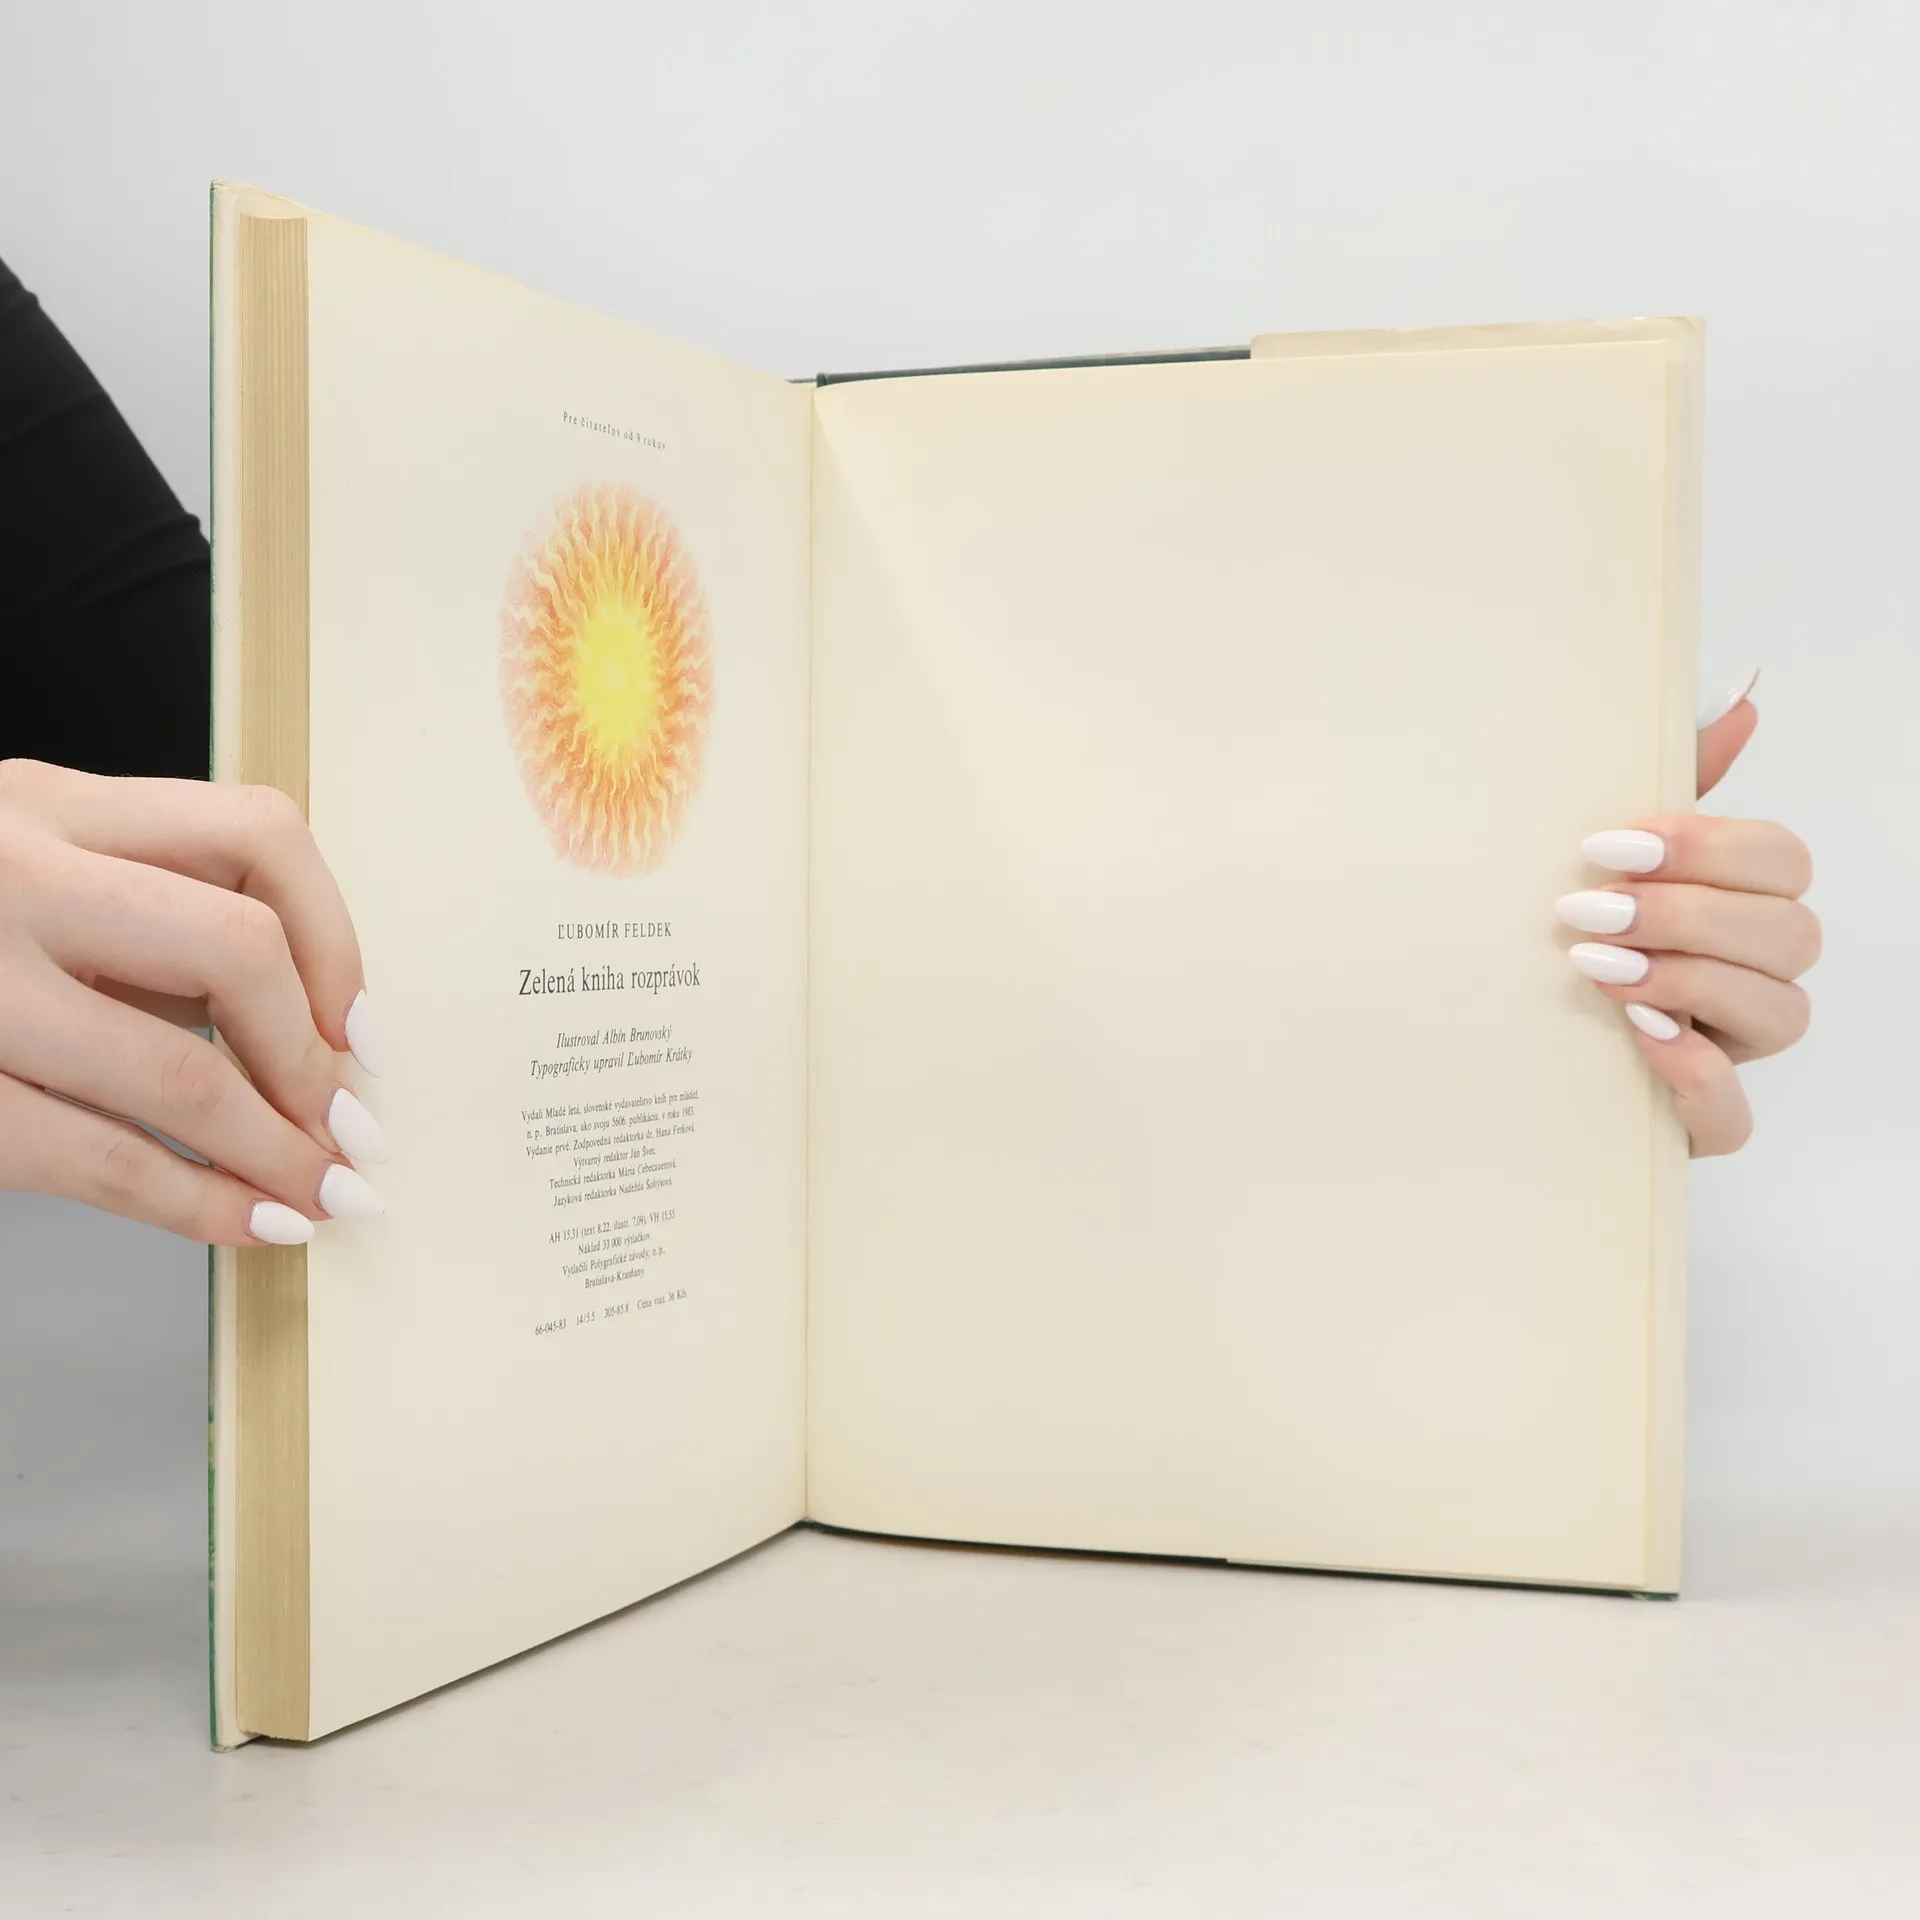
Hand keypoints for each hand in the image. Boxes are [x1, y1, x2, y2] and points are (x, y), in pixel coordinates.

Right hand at [0, 760, 387, 1244]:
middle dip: (311, 1057)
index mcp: (51, 804)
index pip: (258, 834)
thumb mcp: (34, 878)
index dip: (338, 941)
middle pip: (239, 950)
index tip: (357, 1028)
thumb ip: (147, 919)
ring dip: (276, 1152)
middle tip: (342, 1125)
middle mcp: (10, 873)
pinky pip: (96, 1160)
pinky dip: (195, 1205)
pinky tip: (244, 1224)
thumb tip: (316, 1030)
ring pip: (178, 1074)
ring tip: (319, 1196)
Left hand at [1557, 674, 1817, 1156]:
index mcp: (1739, 906)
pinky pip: (1733, 1116)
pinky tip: (1640, 1035)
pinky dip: (1696, 1073)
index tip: (1608, 845)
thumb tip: (1742, 700)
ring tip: (1597, 965)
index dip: (1708, 847)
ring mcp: (1732, 1053)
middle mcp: (1753, 978)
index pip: (1781, 861)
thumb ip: (1680, 780)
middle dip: (1689, 913)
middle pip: (1789, 933)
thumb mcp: (1608, 857)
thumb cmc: (1566, 929)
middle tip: (1590, 908)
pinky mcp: (1696, 1122)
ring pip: (1780, 1014)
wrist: (1484, 1032)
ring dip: (1691, 980)